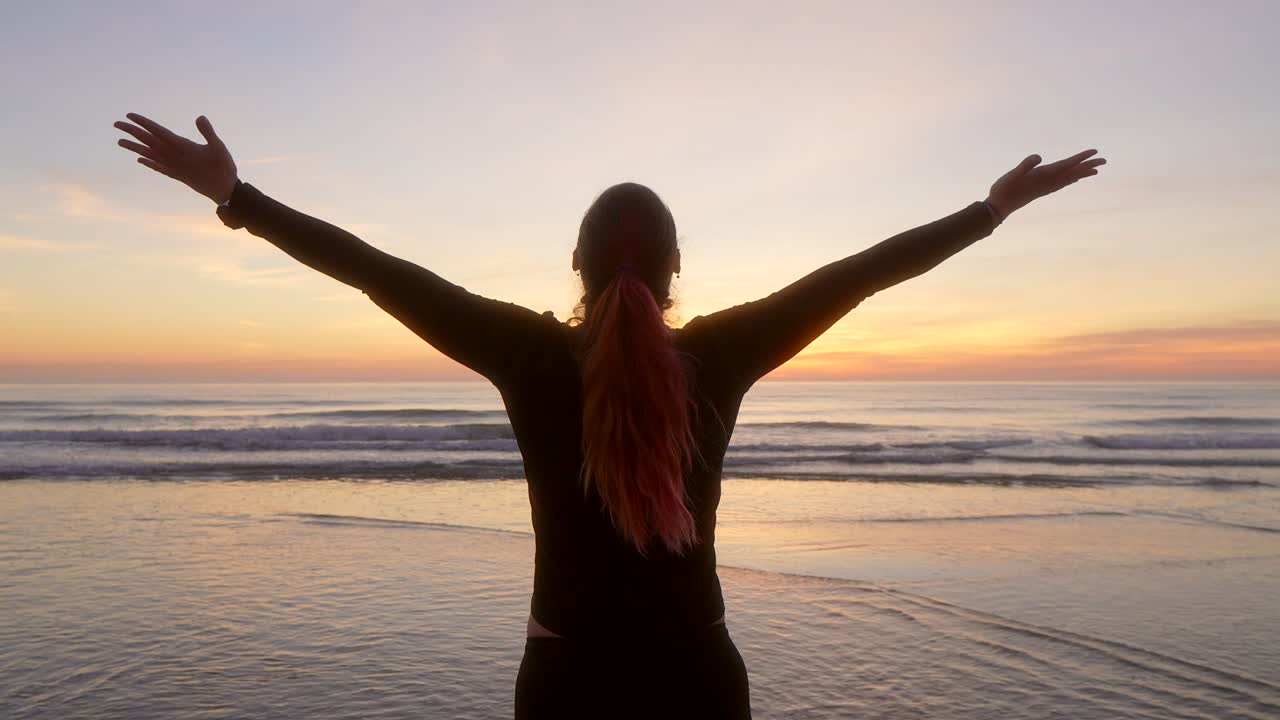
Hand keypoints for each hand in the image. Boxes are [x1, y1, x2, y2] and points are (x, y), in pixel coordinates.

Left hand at [113, 113, 238, 203]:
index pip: (158, 132)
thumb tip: (199, 117)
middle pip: (149, 142)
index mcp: (183, 147)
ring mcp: (174, 167)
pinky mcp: (177, 175)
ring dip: (134, 147)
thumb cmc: (223, 168)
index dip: (144, 123)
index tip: (130, 116)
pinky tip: (139, 159)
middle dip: (132, 132)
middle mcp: (174, 157)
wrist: (224, 192)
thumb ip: (208, 132)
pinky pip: (158, 167)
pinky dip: (147, 162)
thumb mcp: (219, 147)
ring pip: (149, 155)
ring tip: (119, 142)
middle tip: (116, 124)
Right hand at [986, 148, 1105, 218]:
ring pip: (1069, 179)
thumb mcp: (1012, 175)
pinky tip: (1074, 180)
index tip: (1094, 153)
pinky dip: (1071, 180)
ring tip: (1095, 170)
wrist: (998, 207)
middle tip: (1104, 161)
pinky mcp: (1041, 189)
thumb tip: (1038, 157)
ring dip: (1082, 173)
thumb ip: (1025, 166)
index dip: (1080, 159)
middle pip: (1072, 173)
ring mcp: (1045, 187)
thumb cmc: (1004, 189)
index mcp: (1043, 176)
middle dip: (1087, 166)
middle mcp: (1048, 182)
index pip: (1066, 165)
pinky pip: (1061, 183)